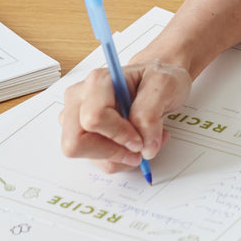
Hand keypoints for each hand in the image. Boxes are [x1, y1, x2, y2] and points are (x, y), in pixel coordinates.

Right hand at [59, 58, 191, 171]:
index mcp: (97, 82)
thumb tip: (144, 146)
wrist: (157, 83)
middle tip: (139, 148)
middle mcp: (80, 100)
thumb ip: (150, 113)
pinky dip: (122, 159)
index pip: (93, 118)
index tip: (139, 140)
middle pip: (76, 143)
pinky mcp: (86, 137)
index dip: (117, 135)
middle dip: (113, 153)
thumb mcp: (163, 85)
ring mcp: (78, 120)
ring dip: (123, 157)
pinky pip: (100, 161)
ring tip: (145, 140)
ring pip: (91, 157)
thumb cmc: (157, 79)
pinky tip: (136, 143)